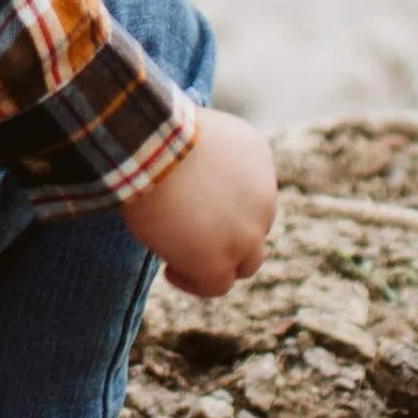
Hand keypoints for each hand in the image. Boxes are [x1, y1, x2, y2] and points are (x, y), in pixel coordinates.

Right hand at [119, 108, 277, 299]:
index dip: (228, 203)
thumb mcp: (197, 134)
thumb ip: (208, 156)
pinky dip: (195, 282)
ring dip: (220, 262)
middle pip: (255, 227)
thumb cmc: (158, 132)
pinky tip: (171, 271)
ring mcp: (247, 233)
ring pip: (246, 262)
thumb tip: (189, 172)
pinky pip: (217, 285)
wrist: (154, 149)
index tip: (198, 206)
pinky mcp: (221, 261)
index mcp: (258, 157)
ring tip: (182, 259)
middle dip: (230, 233)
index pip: (252, 192)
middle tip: (194, 235)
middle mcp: (263, 197)